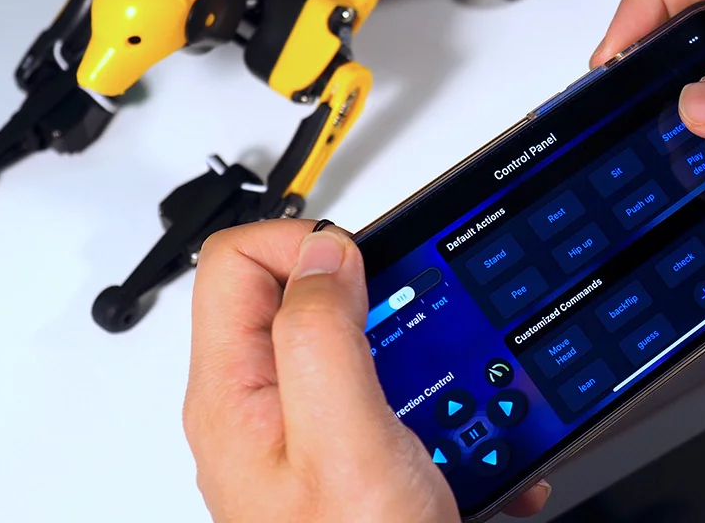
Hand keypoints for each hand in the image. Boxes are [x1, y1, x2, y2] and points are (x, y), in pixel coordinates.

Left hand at [183, 220, 551, 521]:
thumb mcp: (342, 441)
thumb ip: (321, 334)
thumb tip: (322, 253)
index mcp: (234, 393)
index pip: (235, 260)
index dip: (301, 244)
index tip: (362, 272)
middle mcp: (258, 408)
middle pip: (299, 295)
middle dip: (375, 300)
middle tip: (418, 329)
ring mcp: (303, 434)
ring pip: (359, 347)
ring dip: (421, 361)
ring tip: (456, 397)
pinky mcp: (348, 459)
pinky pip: (392, 401)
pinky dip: (439, 411)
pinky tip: (471, 446)